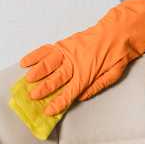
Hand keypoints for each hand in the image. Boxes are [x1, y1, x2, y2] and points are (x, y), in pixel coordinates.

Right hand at [19, 0, 144, 115]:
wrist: (119, 31)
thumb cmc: (117, 54)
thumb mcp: (113, 75)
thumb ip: (96, 87)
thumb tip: (80, 97)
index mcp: (87, 74)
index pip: (70, 92)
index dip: (58, 103)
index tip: (48, 111)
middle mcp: (76, 64)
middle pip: (56, 79)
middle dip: (43, 89)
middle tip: (31, 97)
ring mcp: (68, 52)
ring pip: (49, 63)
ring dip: (37, 72)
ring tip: (27, 80)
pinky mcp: (65, 44)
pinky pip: (47, 50)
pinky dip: (35, 55)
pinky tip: (25, 62)